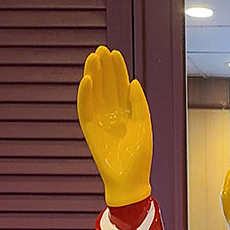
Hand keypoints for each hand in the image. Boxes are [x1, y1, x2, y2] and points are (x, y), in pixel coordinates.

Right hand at [77, 46, 152, 208]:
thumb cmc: (140, 157)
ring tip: (92, 59)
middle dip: (104, 68)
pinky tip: (87, 80)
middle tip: (101, 50)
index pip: (121, 85)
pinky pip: (85, 108)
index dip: (117, 70)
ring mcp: (100, 120)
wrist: (130, 180)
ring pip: (95, 93)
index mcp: (127, 112)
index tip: (114, 53)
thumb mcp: (144, 127)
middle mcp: (112, 113)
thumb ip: (139, 105)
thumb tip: (134, 82)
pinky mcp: (90, 129)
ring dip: (93, 76)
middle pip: (106, 85)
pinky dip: (85, 94)